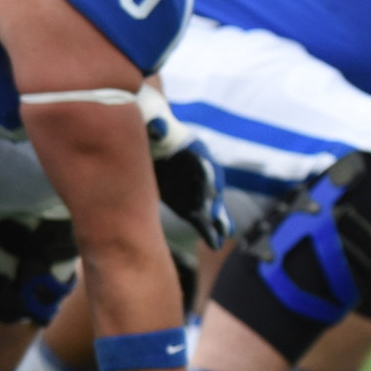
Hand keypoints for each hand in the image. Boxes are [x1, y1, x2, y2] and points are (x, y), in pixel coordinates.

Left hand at [142, 86, 231, 246]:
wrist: (146, 149)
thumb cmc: (151, 136)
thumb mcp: (152, 128)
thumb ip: (157, 127)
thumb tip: (157, 125)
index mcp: (196, 151)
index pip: (205, 166)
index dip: (208, 178)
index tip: (211, 189)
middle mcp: (201, 173)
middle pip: (211, 189)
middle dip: (213, 201)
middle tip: (212, 214)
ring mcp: (196, 191)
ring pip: (212, 206)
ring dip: (219, 220)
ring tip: (224, 233)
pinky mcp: (189, 206)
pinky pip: (202, 220)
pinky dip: (209, 231)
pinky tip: (215, 245)